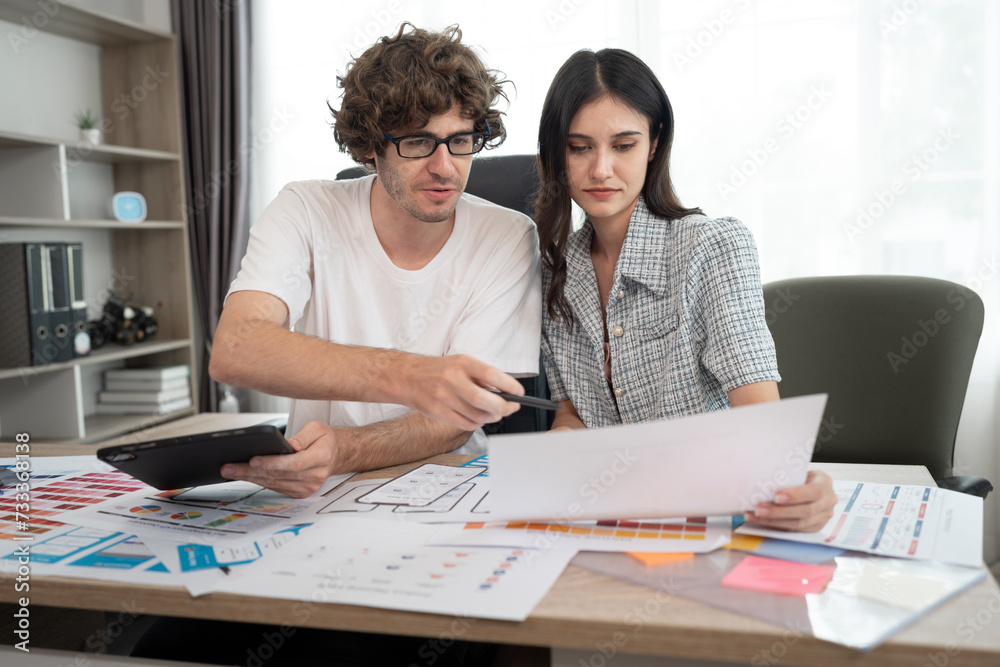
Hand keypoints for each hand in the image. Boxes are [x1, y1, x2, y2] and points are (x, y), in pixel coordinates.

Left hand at [220, 421, 335, 497]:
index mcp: (321, 458)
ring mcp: (307, 487)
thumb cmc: (324, 440)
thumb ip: (303, 437)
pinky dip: (259, 481)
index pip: (294, 464)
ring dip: (250, 478)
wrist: (335, 455)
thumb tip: (289, 446)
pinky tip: (244, 476)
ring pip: (274, 483)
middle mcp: (315, 476)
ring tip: (230, 470)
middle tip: (229, 466)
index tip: (253, 460)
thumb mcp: (318, 429)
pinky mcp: (300, 493)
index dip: (272, 463)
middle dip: (250, 471)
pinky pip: (276, 487)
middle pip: (278, 475)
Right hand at [399, 354, 521, 430]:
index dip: (509, 385)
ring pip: (477, 416)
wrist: (408, 377)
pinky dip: (477, 423)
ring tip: (493, 413)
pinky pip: (466, 424)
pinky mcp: (438, 412)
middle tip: (510, 408)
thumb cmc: (439, 370)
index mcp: (462, 363)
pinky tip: (477, 417)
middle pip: (485, 400)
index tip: (519, 393)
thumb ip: (481, 376)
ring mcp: (444, 397)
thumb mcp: (461, 363)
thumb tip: (506, 392)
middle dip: (503, 408)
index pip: (492, 375)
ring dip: (491, 417)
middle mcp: (453, 379)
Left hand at [744, 470, 835, 532]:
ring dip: (774, 521)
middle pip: (805, 511)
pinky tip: (761, 521)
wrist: (809, 485)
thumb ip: (787, 477)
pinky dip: (776, 526)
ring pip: (799, 524)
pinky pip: (796, 530)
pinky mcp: (815, 527)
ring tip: (755, 517)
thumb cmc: (800, 477)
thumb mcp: (798, 472)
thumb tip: (763, 482)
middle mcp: (828, 501)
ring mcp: (823, 516)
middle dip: (779, 512)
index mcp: (824, 483)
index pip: (813, 491)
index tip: (776, 497)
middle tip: (759, 509)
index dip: (795, 495)